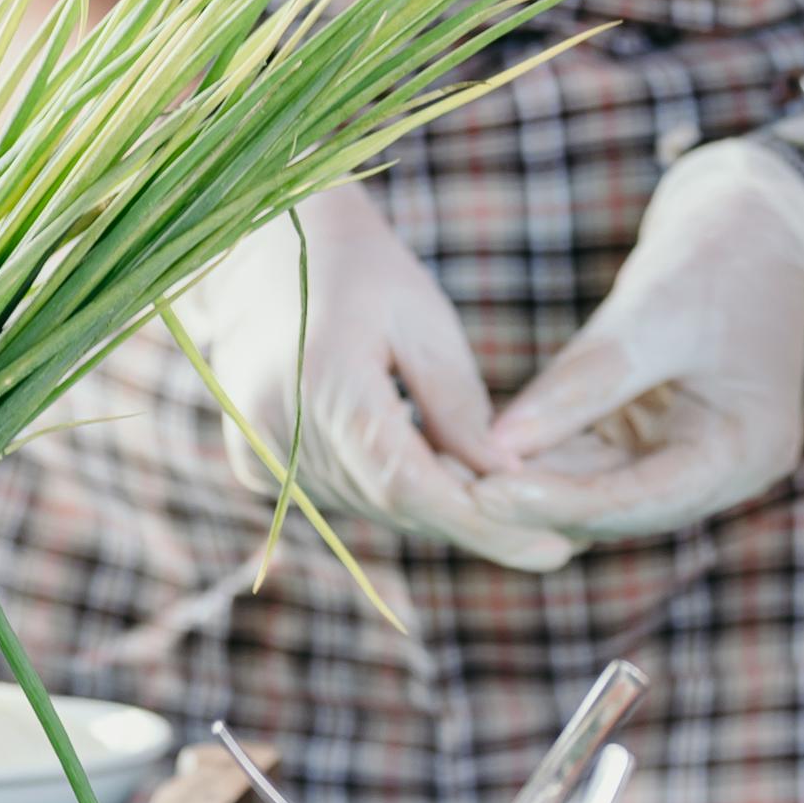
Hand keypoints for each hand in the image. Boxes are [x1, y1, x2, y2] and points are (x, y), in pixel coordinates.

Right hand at [173, 182, 575, 574]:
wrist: (263, 252)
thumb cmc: (359, 272)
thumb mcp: (423, 321)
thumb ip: (458, 405)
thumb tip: (508, 480)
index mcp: (324, 382)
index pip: (407, 485)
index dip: (480, 525)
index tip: (550, 549)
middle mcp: (280, 429)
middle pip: (394, 506)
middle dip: (470, 516)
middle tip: (544, 517)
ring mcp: (258, 452)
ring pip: (372, 509)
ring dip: (432, 502)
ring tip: (487, 476)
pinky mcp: (253, 465)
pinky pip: (342, 497)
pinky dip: (390, 488)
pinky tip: (422, 453)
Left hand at [475, 137, 803, 542]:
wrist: (749, 220)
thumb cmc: (718, 256)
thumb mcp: (652, 313)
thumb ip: (583, 382)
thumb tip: (500, 441)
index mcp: (746, 450)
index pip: (646, 500)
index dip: (565, 501)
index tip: (489, 492)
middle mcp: (721, 471)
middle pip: (617, 508)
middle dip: (537, 499)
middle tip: (454, 485)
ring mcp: (686, 458)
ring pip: (595, 490)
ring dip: (530, 482)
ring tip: (453, 469)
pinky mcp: (652, 437)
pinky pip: (589, 458)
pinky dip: (540, 453)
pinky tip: (480, 446)